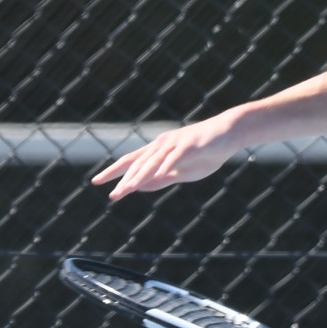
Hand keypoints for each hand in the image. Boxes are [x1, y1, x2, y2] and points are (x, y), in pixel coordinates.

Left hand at [91, 116, 239, 198]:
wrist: (230, 132)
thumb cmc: (206, 152)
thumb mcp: (182, 171)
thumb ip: (161, 179)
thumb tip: (138, 187)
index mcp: (158, 151)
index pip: (130, 161)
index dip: (113, 171)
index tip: (96, 182)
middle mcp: (162, 144)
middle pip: (138, 162)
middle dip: (123, 179)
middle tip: (112, 194)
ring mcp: (176, 143)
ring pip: (153, 161)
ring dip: (140, 176)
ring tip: (128, 188)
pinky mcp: (191, 145)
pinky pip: (176, 157)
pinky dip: (166, 166)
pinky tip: (158, 175)